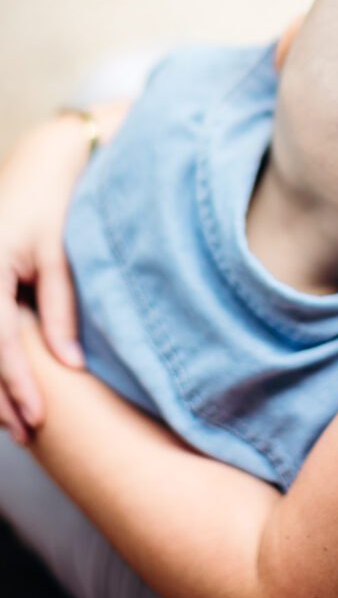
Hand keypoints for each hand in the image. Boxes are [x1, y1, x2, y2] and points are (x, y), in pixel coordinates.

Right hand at [0, 100, 130, 441]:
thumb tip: (71, 366)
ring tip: (13, 422)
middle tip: (26, 434)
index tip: (38, 419)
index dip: (19, 385)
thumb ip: (63, 311)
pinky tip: (2, 388)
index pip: (0, 343)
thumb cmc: (53, 204)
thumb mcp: (60, 257)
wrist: (39, 162)